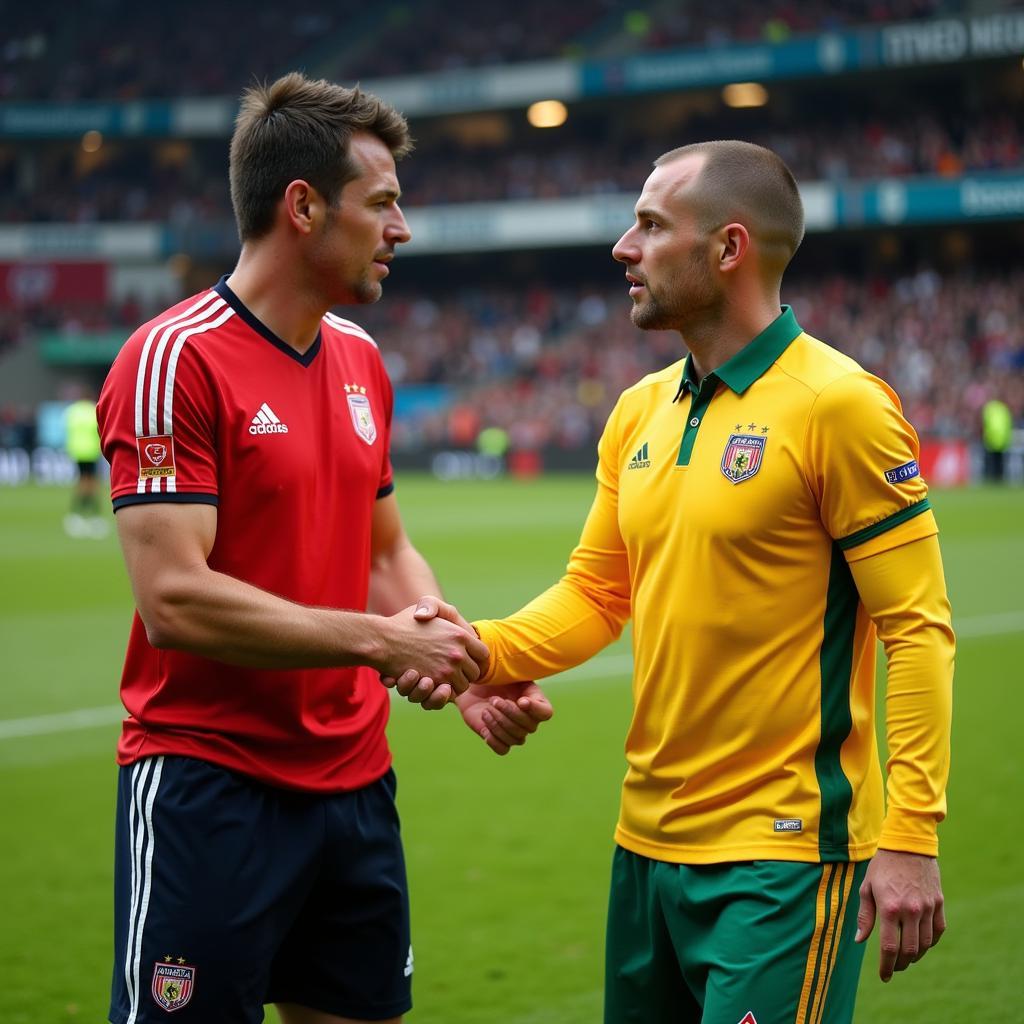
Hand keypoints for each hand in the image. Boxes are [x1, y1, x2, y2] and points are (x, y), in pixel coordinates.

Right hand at [376, 598, 488, 707]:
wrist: (382, 640)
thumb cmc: (403, 623)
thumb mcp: (426, 605)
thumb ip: (439, 607)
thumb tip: (439, 616)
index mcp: (460, 635)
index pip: (483, 654)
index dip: (475, 657)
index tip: (466, 657)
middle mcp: (457, 654)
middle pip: (475, 673)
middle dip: (466, 672)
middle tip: (454, 669)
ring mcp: (446, 671)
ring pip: (462, 686)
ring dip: (455, 684)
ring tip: (444, 677)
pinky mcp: (433, 684)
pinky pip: (448, 696)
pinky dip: (444, 694)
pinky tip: (437, 684)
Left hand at [456, 681, 552, 754]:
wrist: (474, 689)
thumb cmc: (494, 678)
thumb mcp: (507, 672)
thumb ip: (518, 677)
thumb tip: (524, 701)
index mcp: (535, 702)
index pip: (546, 713)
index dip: (535, 709)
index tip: (521, 701)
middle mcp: (529, 720)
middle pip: (528, 727)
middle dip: (509, 713)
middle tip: (493, 700)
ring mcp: (515, 733)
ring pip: (515, 738)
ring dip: (498, 724)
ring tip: (486, 710)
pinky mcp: (500, 740)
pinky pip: (502, 749)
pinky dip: (493, 740)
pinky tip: (484, 727)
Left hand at [856, 849, 945, 980]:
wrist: (907, 844)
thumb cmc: (882, 865)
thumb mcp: (867, 887)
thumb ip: (865, 916)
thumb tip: (860, 940)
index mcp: (890, 908)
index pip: (890, 948)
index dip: (887, 966)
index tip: (884, 976)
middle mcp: (911, 911)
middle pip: (909, 950)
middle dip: (901, 964)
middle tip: (894, 968)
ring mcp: (928, 908)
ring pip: (925, 944)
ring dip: (915, 955)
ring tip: (906, 957)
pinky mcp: (939, 903)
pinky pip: (938, 931)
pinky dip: (930, 942)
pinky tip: (921, 943)